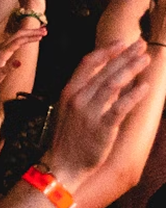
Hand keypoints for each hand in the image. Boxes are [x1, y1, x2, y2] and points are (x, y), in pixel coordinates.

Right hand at [42, 40, 151, 179]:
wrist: (63, 164)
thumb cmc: (68, 138)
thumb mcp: (70, 110)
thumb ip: (87, 93)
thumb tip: (110, 79)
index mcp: (68, 92)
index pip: (87, 63)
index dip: (106, 51)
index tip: (122, 43)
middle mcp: (77, 98)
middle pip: (104, 70)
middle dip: (125, 56)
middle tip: (141, 45)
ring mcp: (89, 112)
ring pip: (113, 84)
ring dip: (131, 69)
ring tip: (145, 60)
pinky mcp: (101, 127)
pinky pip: (120, 107)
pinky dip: (133, 96)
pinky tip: (144, 87)